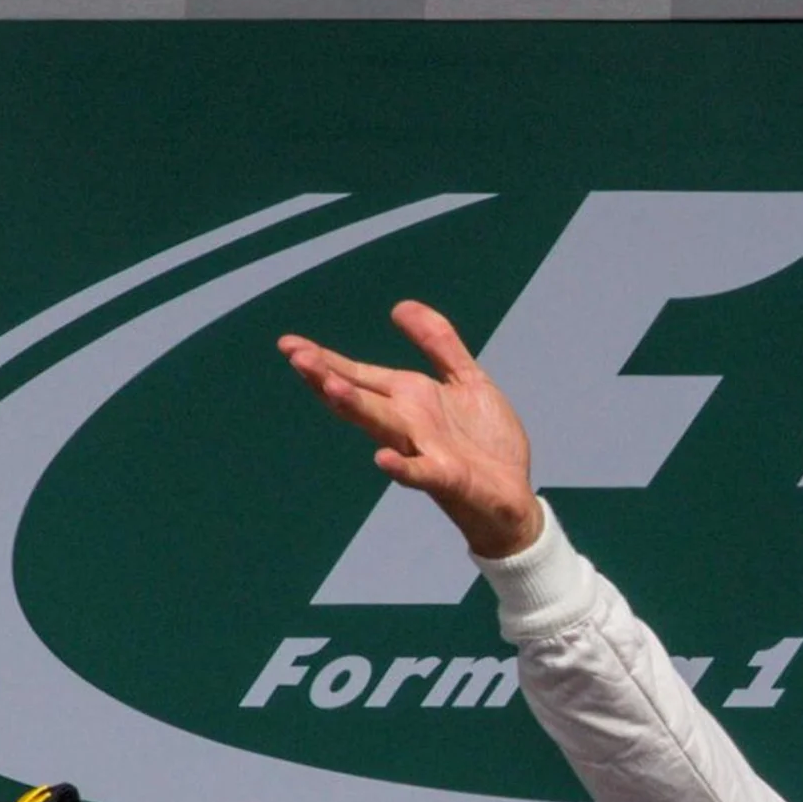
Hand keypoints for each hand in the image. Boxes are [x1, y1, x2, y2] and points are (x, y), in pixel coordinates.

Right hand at [278, 300, 543, 558]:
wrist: (514, 495)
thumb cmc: (485, 442)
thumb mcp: (466, 380)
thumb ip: (438, 344)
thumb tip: (400, 306)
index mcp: (409, 398)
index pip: (358, 375)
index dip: (325, 360)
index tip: (288, 344)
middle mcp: (408, 423)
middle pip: (360, 397)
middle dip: (328, 377)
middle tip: (296, 356)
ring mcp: (424, 451)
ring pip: (383, 427)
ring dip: (356, 407)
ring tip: (331, 387)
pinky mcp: (448, 478)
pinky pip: (421, 473)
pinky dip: (401, 468)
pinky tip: (381, 458)